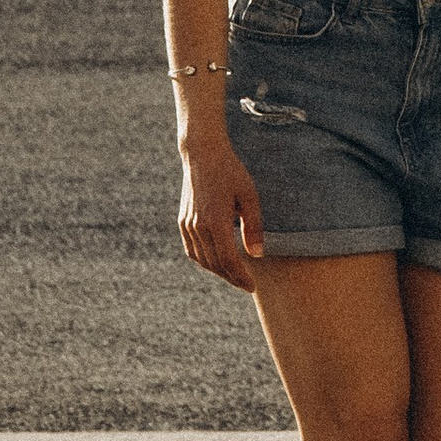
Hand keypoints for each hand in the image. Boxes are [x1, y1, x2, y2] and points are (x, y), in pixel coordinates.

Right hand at [178, 135, 263, 288]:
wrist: (202, 154)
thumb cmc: (230, 172)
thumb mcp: (249, 195)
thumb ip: (253, 226)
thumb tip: (257, 255)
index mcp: (216, 221)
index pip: (228, 260)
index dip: (240, 276)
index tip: (251, 286)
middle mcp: (198, 227)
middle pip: (215, 264)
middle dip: (231, 277)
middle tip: (246, 284)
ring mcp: (188, 225)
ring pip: (202, 260)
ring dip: (218, 271)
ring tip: (234, 274)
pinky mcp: (183, 222)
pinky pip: (192, 251)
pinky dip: (204, 261)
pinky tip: (217, 261)